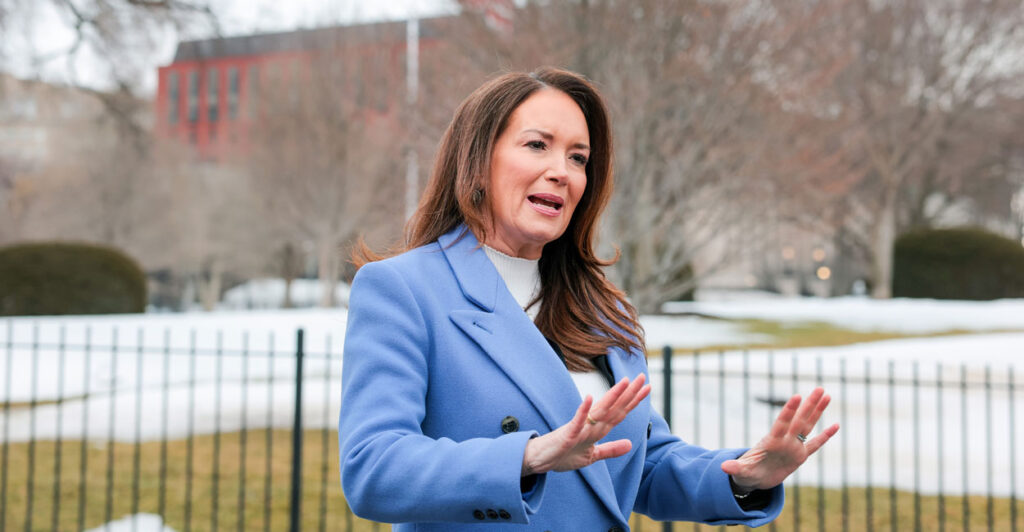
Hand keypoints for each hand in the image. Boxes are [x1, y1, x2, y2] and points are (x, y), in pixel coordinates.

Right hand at [522, 374, 650, 475]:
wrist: (539, 461)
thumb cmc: (563, 454)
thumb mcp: (592, 455)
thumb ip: (610, 449)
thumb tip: (629, 444)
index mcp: (597, 429)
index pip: (620, 412)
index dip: (634, 401)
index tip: (647, 388)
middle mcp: (590, 425)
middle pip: (614, 407)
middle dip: (629, 393)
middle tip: (642, 377)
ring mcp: (579, 428)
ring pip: (599, 411)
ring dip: (612, 397)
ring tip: (624, 383)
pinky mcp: (566, 435)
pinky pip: (576, 423)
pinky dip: (582, 411)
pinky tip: (588, 398)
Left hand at [721, 387, 838, 490]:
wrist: (754, 478)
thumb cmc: (746, 472)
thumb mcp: (741, 472)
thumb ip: (735, 468)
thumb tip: (723, 467)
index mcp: (771, 442)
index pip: (782, 423)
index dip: (789, 411)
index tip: (797, 396)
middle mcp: (785, 440)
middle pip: (799, 419)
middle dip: (809, 405)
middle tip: (819, 388)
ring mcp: (793, 446)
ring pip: (808, 426)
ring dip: (817, 412)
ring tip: (826, 395)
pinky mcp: (800, 456)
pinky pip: (815, 444)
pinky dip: (825, 436)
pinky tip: (835, 425)